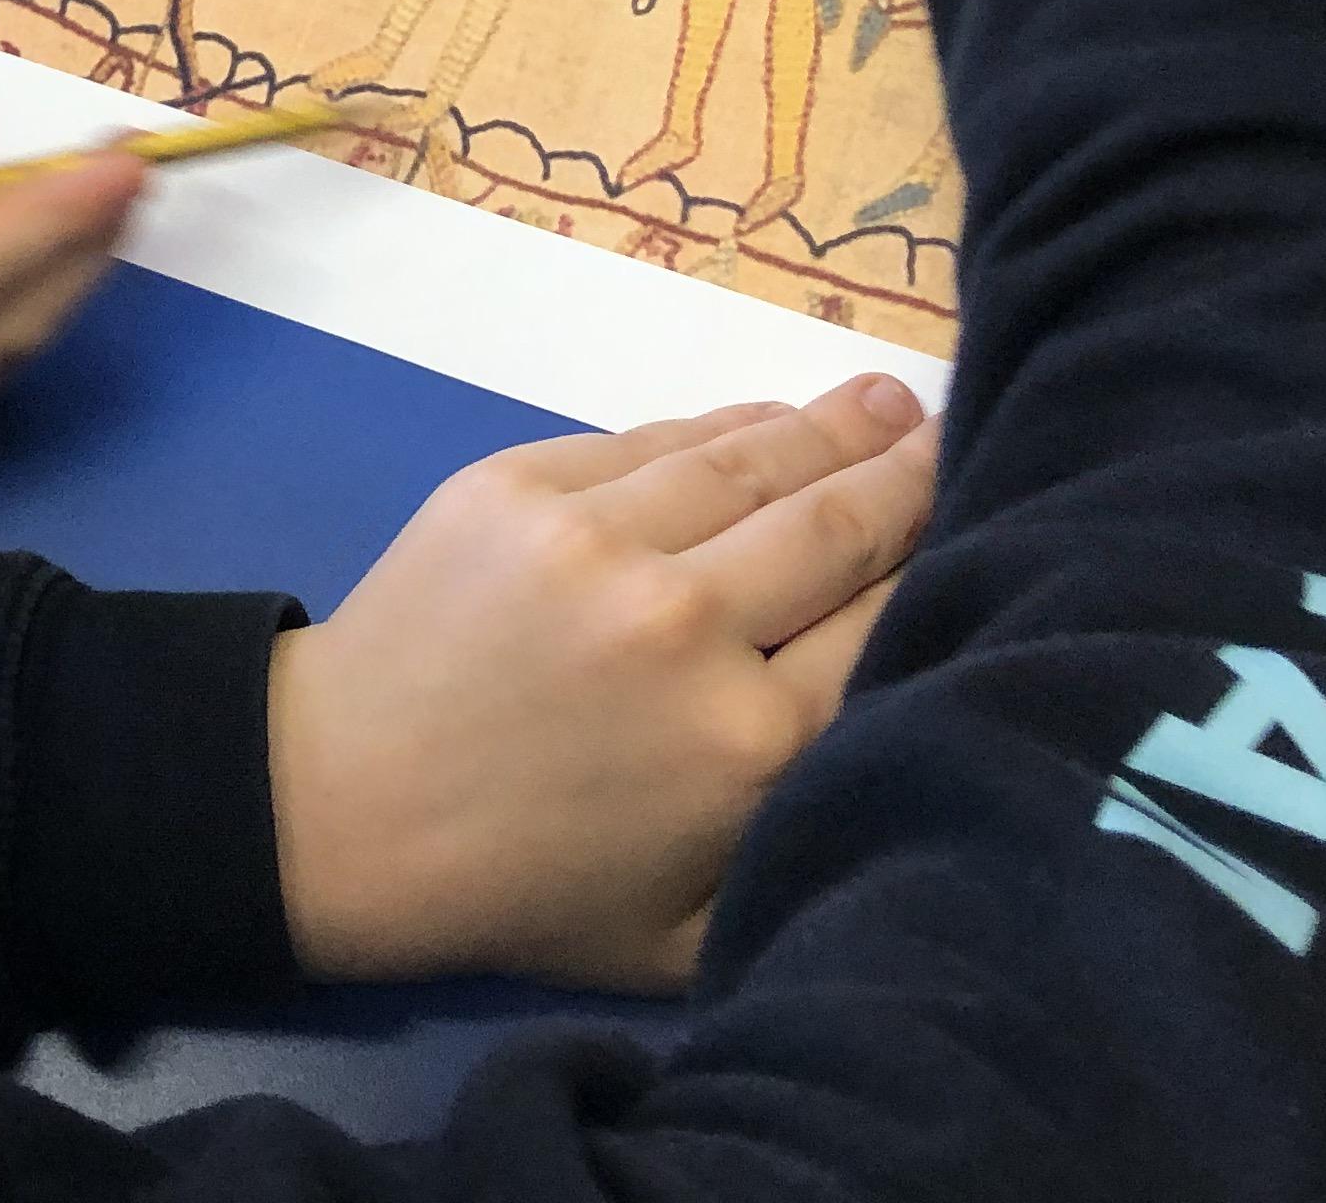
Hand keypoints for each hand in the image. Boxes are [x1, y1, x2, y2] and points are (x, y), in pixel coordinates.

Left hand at [265, 377, 939, 992]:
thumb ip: (806, 842)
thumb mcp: (698, 926)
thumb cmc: (531, 888)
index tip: (981, 523)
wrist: (343, 807)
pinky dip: (723, 428)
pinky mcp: (522, 484)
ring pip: (750, 460)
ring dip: (828, 427)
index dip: (936, 563)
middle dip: (905, 473)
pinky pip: (654, 440)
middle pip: (836, 522)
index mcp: (750, 745)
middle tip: (950, 431)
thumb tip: (911, 738)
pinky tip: (766, 419)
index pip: (884, 620)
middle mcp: (690, 624)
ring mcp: (599, 541)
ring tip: (882, 399)